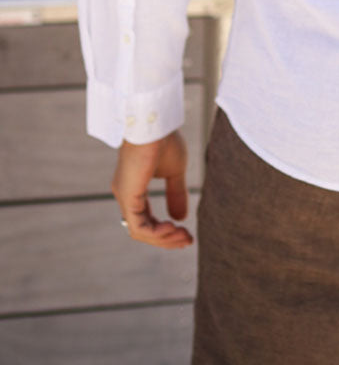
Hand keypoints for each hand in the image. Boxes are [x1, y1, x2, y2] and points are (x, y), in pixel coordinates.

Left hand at [112, 131, 193, 249]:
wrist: (156, 123)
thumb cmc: (164, 140)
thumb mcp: (175, 171)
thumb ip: (175, 194)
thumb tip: (180, 218)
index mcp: (134, 189)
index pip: (146, 220)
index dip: (165, 230)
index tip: (186, 232)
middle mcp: (126, 195)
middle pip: (143, 229)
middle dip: (167, 239)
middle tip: (188, 240)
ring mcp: (125, 196)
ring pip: (141, 231)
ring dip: (164, 238)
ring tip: (184, 236)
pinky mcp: (128, 196)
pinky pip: (138, 226)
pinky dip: (155, 233)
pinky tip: (172, 228)